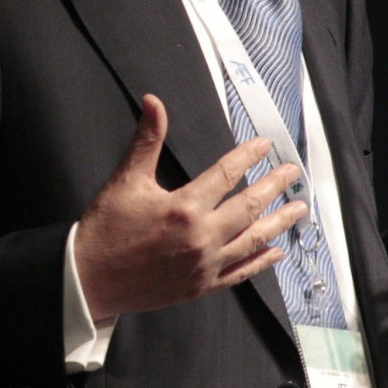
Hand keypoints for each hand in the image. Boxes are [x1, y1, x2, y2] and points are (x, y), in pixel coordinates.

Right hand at [74, 94, 307, 321]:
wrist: (89, 280)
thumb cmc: (106, 228)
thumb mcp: (126, 179)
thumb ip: (147, 140)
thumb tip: (154, 102)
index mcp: (184, 207)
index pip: (226, 175)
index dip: (248, 156)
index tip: (265, 145)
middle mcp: (201, 237)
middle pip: (248, 207)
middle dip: (274, 187)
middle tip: (293, 173)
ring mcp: (204, 264)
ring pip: (252, 240)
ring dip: (278, 223)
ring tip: (299, 209)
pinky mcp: (201, 285)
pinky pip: (240, 273)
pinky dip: (261, 262)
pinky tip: (276, 253)